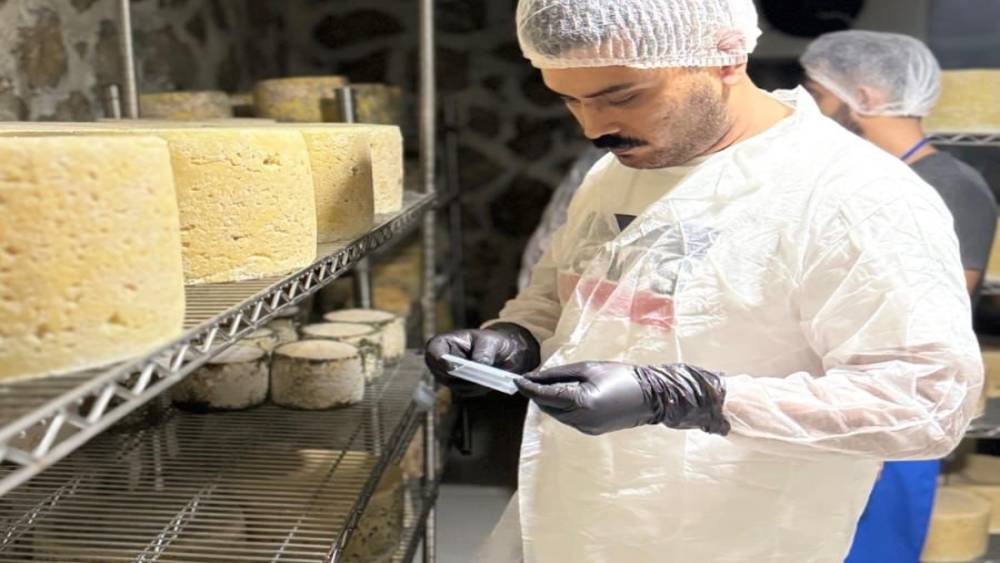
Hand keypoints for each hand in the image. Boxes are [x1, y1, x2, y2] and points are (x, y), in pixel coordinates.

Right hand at [425, 323, 540, 391]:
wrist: (501, 354)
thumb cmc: (491, 342)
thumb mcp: (490, 341)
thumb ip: (484, 351)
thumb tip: (479, 365)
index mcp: (443, 343)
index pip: (433, 352)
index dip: (439, 360)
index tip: (453, 366)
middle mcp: (441, 362)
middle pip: (442, 373)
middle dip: (460, 375)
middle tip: (479, 374)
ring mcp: (449, 377)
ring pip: (455, 385)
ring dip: (473, 382)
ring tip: (491, 377)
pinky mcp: (460, 388)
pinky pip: (466, 391)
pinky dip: (478, 388)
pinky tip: (491, 382)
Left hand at [515, 362, 729, 435]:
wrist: (652, 397)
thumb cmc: (622, 376)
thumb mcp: (589, 368)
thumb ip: (560, 373)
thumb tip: (536, 376)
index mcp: (579, 402)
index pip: (544, 395)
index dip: (528, 387)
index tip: (516, 380)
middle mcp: (580, 420)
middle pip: (547, 407)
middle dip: (538, 394)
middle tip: (534, 378)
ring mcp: (585, 429)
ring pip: (556, 415)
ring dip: (550, 401)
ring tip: (553, 384)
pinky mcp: (591, 431)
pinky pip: (569, 419)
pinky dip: (563, 407)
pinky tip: (569, 395)